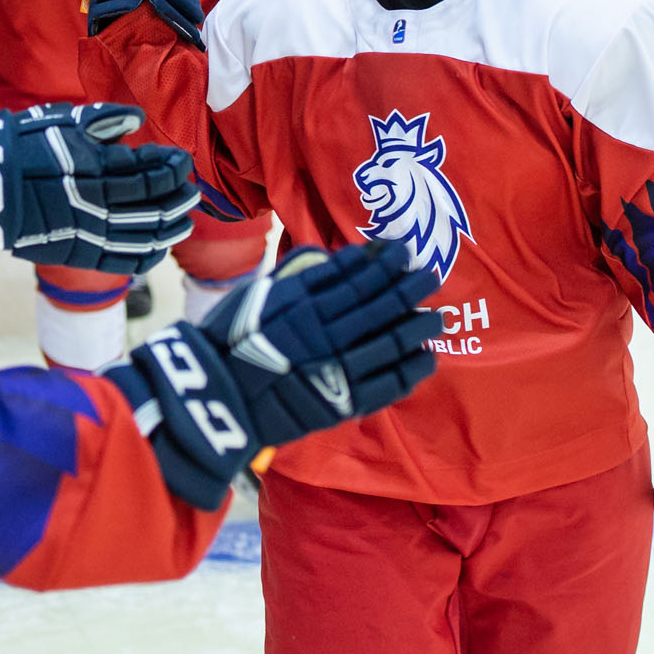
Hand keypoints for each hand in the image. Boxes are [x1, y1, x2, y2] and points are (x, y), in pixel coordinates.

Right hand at [0, 103, 197, 271]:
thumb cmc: (17, 147)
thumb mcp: (56, 122)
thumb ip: (99, 121)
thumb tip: (136, 120)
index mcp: (92, 167)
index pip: (147, 172)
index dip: (170, 167)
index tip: (181, 161)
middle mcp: (94, 202)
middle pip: (151, 205)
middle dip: (177, 198)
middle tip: (191, 191)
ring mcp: (85, 231)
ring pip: (141, 237)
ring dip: (168, 229)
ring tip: (185, 221)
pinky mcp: (75, 252)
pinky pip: (119, 262)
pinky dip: (144, 257)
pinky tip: (158, 251)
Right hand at [104, 243, 444, 509]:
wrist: (216, 399)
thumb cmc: (228, 343)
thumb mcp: (254, 296)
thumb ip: (293, 276)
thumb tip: (329, 256)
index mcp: (302, 302)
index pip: (353, 276)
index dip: (381, 263)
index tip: (401, 251)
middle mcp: (324, 331)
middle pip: (378, 304)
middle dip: (408, 287)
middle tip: (430, 275)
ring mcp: (335, 367)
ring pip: (389, 341)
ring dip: (416, 327)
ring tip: (436, 316)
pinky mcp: (341, 402)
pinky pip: (386, 384)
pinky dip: (409, 370)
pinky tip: (425, 358)